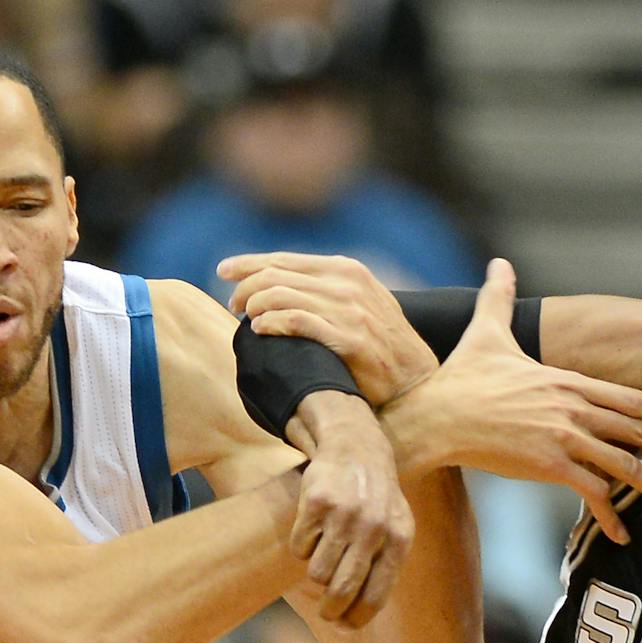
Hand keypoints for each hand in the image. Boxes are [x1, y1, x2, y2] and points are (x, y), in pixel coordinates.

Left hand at [223, 252, 439, 406]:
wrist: (417, 382)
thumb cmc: (382, 350)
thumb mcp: (360, 306)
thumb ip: (327, 293)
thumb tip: (282, 290)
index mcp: (346, 271)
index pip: (285, 260)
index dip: (249, 263)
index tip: (224, 271)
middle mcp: (347, 283)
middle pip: (276, 274)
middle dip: (246, 287)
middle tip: (233, 305)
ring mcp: (349, 309)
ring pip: (281, 295)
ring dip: (255, 306)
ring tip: (245, 320)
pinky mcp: (348, 337)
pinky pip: (296, 320)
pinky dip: (271, 323)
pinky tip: (259, 331)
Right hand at [287, 392, 413, 627]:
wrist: (357, 446)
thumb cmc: (376, 499)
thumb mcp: (395, 529)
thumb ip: (383, 568)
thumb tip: (356, 619)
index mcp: (398, 540)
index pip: (375, 596)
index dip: (356, 619)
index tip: (344, 626)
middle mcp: (374, 528)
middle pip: (342, 590)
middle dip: (331, 611)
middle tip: (326, 614)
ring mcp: (345, 514)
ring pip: (317, 572)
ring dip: (316, 573)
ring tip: (324, 555)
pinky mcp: (317, 502)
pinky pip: (300, 548)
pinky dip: (301, 547)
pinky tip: (313, 530)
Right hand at [381, 259, 641, 543]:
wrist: (435, 414)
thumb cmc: (459, 378)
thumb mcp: (485, 332)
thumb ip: (498, 299)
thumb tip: (497, 263)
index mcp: (568, 381)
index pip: (629, 398)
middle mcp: (574, 407)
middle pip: (639, 430)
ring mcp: (565, 437)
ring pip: (626, 464)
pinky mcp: (549, 465)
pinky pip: (591, 493)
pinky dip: (609, 516)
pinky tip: (622, 534)